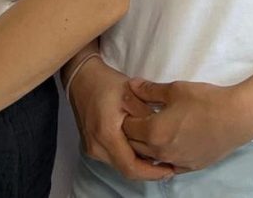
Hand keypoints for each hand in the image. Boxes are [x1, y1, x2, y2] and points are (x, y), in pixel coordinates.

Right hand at [67, 57, 173, 181]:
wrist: (83, 78)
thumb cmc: (107, 83)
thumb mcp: (131, 93)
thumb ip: (146, 114)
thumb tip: (163, 131)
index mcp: (106, 134)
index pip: (130, 166)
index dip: (151, 173)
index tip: (169, 170)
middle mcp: (96, 147)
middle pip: (126, 169)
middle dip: (148, 171)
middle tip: (169, 165)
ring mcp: (92, 149)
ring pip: (120, 166)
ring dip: (140, 165)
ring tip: (160, 159)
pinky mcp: (92, 147)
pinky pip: (114, 159)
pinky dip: (130, 158)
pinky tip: (144, 151)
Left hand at [122, 75, 252, 172]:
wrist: (236, 117)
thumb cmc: (205, 100)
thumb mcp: (175, 89)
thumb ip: (149, 90)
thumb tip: (131, 86)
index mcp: (153, 133)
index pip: (127, 128)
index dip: (127, 115)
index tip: (131, 106)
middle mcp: (160, 152)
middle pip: (135, 146)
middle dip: (132, 132)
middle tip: (139, 116)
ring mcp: (176, 162)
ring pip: (151, 158)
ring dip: (146, 146)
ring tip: (153, 130)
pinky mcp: (190, 167)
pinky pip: (169, 165)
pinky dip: (164, 157)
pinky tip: (169, 145)